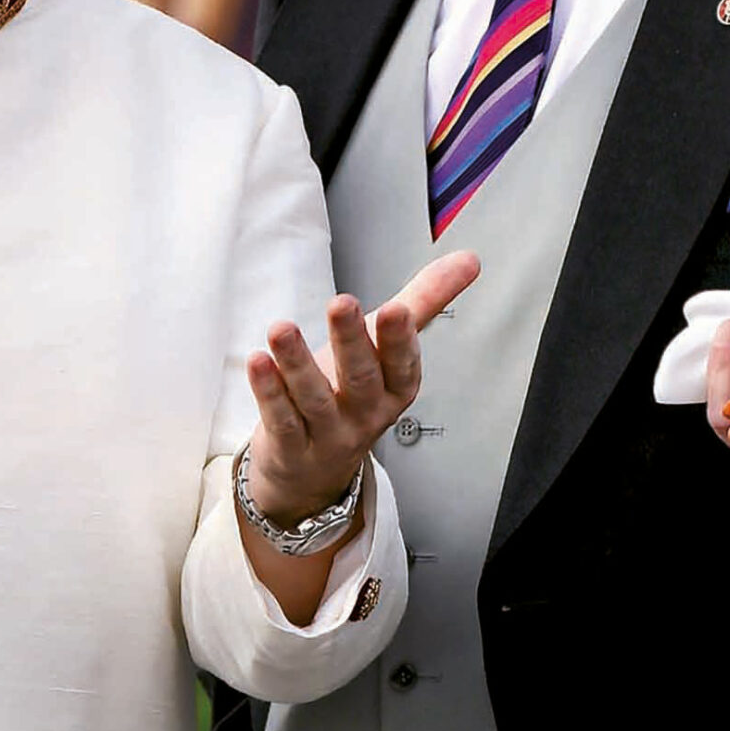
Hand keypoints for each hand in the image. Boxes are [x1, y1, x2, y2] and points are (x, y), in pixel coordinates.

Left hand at [243, 250, 480, 524]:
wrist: (312, 471)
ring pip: (314, 399)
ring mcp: (328, 434)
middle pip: (360, 378)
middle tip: (342, 302)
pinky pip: (281, 419)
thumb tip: (470, 259)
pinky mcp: (291, 448)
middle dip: (352, 340)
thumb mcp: (389, 348)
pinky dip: (270, 391)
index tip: (397, 308)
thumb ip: (425, 300)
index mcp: (395, 387)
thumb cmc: (352, 394)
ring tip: (281, 329)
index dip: (400, 340)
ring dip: (298, 362)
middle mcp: (365, 413)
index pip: (403, 364)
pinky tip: (260, 361)